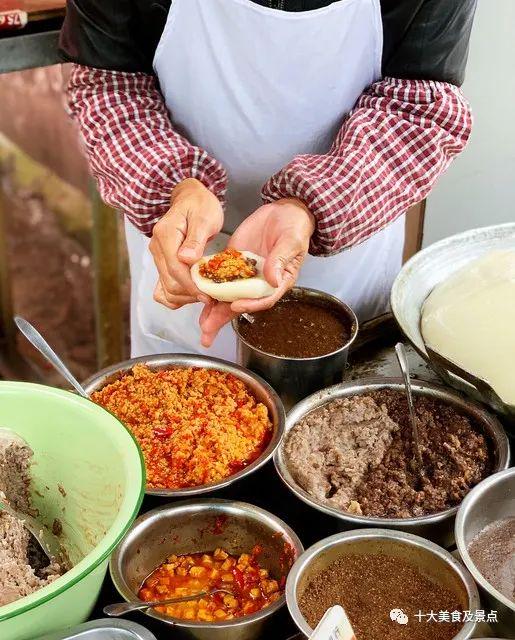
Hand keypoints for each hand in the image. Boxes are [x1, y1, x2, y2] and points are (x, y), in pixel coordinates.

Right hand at [150, 178, 223, 308]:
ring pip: (166, 289)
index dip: (191, 285)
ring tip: (204, 294)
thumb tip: (186, 258)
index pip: (175, 269)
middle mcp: (157, 248)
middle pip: (169, 282)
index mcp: (165, 235)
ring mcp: (158, 257)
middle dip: (190, 293)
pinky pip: (163, 288)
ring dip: (185, 297)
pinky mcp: (162, 263)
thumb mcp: (204, 217)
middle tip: (211, 296)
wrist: (190, 199)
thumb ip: (196, 239)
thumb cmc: (200, 205)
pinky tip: (192, 293)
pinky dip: (177, 295)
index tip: (207, 294)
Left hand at [199, 198, 314, 345]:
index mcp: (278, 281)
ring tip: (201, 324)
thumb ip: (280, 259)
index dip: (250, 304)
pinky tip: (195, 294)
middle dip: (223, 318)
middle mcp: (259, 283)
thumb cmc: (294, 228)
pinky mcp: (233, 262)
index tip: (236, 305)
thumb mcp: (291, 241)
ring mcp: (244, 274)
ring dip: (212, 310)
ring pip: (227, 295)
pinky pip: (219, 277)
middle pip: (240, 304)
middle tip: (207, 330)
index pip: (264, 299)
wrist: (284, 212)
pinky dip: (207, 286)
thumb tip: (272, 279)